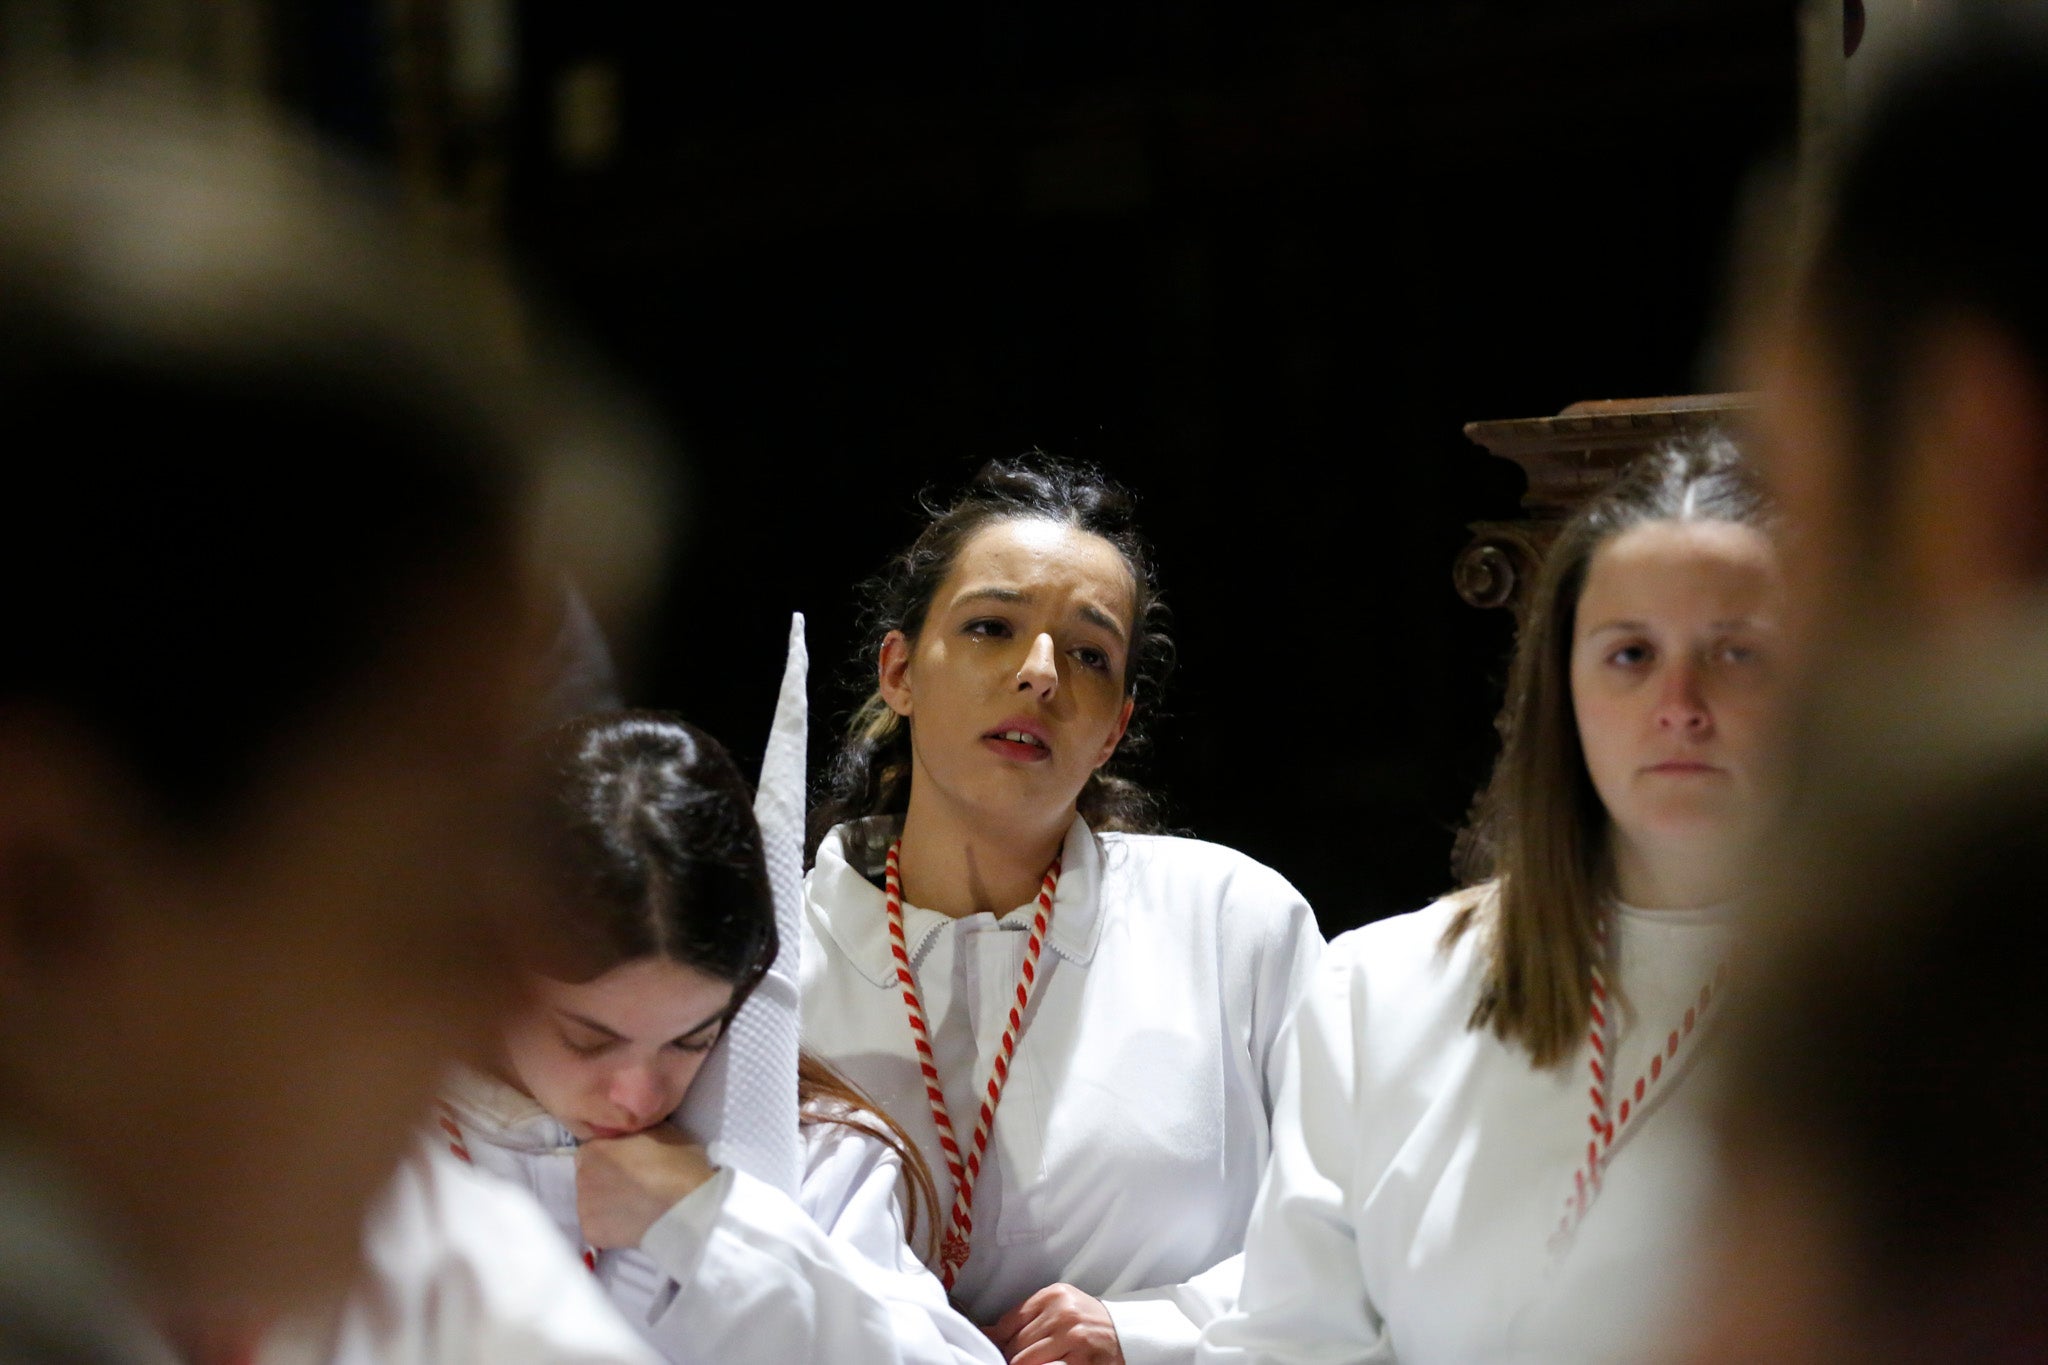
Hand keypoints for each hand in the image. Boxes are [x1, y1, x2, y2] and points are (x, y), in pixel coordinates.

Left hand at [575, 1126, 716, 1248]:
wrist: (686, 1207)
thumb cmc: (677, 1164)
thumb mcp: (659, 1130)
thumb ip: (634, 1132)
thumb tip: (630, 1133)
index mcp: (593, 1149)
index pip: (592, 1150)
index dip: (610, 1155)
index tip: (627, 1162)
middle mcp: (581, 1177)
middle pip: (588, 1176)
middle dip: (605, 1178)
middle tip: (632, 1183)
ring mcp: (583, 1208)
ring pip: (591, 1203)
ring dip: (606, 1203)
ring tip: (634, 1206)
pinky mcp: (592, 1233)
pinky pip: (598, 1227)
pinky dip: (610, 1227)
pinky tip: (631, 1224)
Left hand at [987, 1283, 1124, 1364]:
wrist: (1126, 1334)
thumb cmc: (1087, 1321)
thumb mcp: (1059, 1307)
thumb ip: (1025, 1316)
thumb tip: (986, 1333)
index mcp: (1054, 1295)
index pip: (1008, 1322)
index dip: (997, 1341)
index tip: (997, 1349)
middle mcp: (1063, 1314)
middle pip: (1015, 1344)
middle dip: (1011, 1357)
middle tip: (1014, 1360)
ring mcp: (1073, 1338)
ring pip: (1025, 1361)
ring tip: (1031, 1362)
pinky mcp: (1082, 1362)